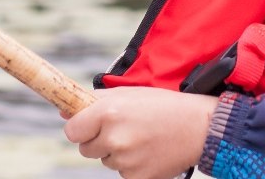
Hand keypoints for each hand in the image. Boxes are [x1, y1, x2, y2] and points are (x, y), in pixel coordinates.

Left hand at [63, 87, 217, 178]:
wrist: (200, 128)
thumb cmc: (163, 106)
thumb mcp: (129, 93)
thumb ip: (95, 101)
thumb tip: (64, 113)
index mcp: (108, 112)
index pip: (72, 131)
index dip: (80, 129)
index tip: (89, 127)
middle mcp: (114, 137)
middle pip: (86, 149)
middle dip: (99, 141)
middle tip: (123, 130)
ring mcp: (125, 160)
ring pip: (105, 161)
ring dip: (117, 153)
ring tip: (142, 139)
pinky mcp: (136, 177)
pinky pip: (122, 173)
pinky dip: (132, 166)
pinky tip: (149, 152)